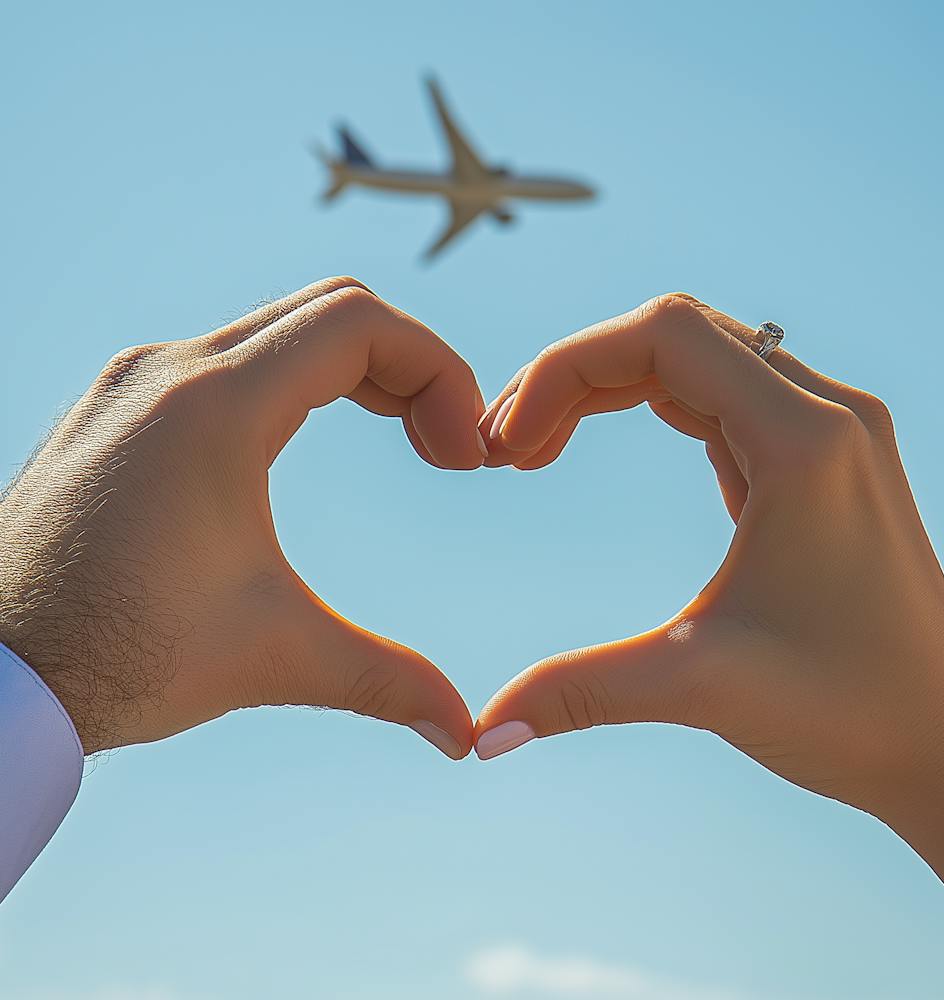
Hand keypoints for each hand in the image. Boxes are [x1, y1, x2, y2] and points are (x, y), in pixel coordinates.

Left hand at [0, 277, 485, 758]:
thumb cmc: (119, 656)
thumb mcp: (272, 656)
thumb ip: (385, 682)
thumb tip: (466, 735)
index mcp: (215, 405)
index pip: (361, 324)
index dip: (440, 373)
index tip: (464, 458)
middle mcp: (170, 369)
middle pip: (330, 312)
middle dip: (411, 369)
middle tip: (445, 450)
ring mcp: (136, 382)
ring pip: (279, 329)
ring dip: (356, 372)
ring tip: (404, 437)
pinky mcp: (118, 407)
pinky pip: (230, 356)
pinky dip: (296, 381)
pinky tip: (307, 440)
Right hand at [475, 293, 943, 950]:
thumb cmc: (855, 712)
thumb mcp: (703, 688)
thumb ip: (582, 692)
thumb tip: (484, 732)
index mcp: (804, 440)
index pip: (661, 335)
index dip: (565, 370)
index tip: (508, 448)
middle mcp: (826, 413)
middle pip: (673, 331)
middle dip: (575, 374)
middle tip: (507, 449)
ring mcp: (830, 432)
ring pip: (697, 356)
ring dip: (609, 385)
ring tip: (539, 447)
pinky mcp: (822, 462)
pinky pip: (722, 396)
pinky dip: (652, 404)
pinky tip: (606, 440)